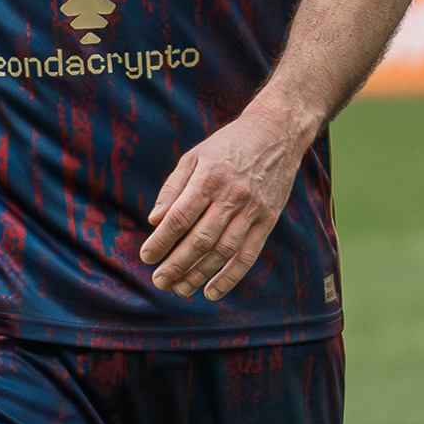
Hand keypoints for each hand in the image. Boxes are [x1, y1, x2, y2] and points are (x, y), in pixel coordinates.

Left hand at [140, 93, 317, 301]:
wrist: (276, 132)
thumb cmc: (229, 144)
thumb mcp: (195, 155)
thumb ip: (174, 188)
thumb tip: (155, 220)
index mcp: (209, 178)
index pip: (180, 217)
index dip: (161, 241)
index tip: (146, 256)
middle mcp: (231, 196)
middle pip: (200, 240)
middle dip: (177, 264)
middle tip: (159, 280)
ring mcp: (252, 210)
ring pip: (223, 252)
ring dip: (200, 274)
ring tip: (180, 289)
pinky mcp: (268, 220)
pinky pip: (248, 254)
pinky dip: (230, 277)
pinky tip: (212, 291)